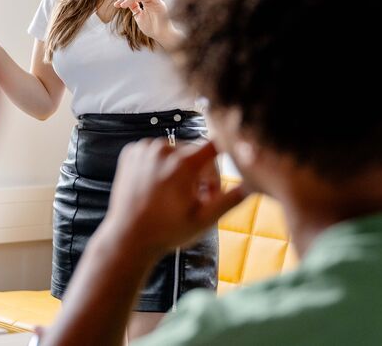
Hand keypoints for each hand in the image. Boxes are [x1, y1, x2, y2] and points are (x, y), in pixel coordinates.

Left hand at [102, 140, 247, 259]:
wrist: (128, 237)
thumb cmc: (168, 231)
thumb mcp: (205, 220)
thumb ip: (230, 199)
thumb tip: (254, 185)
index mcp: (183, 162)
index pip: (215, 144)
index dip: (223, 159)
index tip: (223, 172)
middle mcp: (163, 149)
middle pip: (195, 151)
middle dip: (201, 172)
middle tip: (198, 199)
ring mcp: (144, 149)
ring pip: (175, 150)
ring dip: (181, 168)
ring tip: (177, 195)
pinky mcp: (131, 152)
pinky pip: (156, 151)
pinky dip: (160, 164)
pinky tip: (158, 186)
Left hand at [113, 0, 180, 48]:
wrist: (161, 35)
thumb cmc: (152, 28)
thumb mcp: (139, 17)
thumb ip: (134, 9)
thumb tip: (126, 3)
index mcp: (146, 2)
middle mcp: (150, 0)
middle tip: (116, 4)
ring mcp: (155, 1)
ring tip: (122, 6)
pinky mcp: (159, 3)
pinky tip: (135, 0)